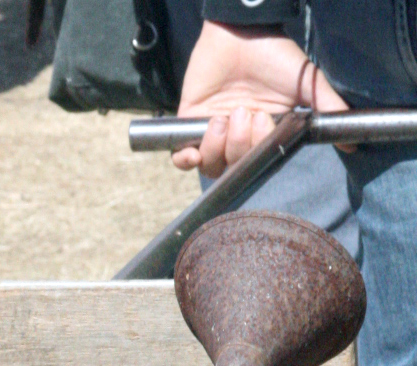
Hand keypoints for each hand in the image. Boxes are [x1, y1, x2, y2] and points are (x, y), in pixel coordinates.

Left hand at [173, 23, 346, 176]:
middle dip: (241, 144)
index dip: (259, 153)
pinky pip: (180, 158)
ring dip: (216, 146)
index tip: (266, 123)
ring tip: (223, 117)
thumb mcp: (307, 84)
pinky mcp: (189, 122)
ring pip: (210, 164)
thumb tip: (353, 142)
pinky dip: (186, 159)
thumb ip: (327, 110)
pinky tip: (193, 150)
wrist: (242, 29)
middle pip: (234, 167)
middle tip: (247, 111)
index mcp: (264, 134)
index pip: (258, 164)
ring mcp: (213, 131)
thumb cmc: (275, 55)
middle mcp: (238, 137)